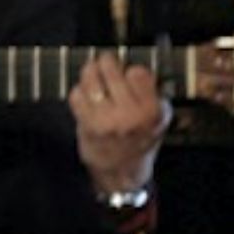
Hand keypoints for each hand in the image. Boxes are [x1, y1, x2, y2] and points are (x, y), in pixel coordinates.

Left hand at [70, 50, 168, 198]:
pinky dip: (79, 91)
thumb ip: (151, 94)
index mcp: (152, 111)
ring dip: (90, 72)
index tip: (128, 72)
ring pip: (90, 77)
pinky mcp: (87, 123)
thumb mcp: (157, 120)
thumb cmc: (139, 141)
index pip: (138, 72)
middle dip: (106, 62)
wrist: (121, 171)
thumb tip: (135, 66)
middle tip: (105, 63)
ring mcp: (107, 118)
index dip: (131, 69)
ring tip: (93, 74)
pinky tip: (86, 97)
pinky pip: (76, 93)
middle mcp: (130, 114)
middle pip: (110, 69)